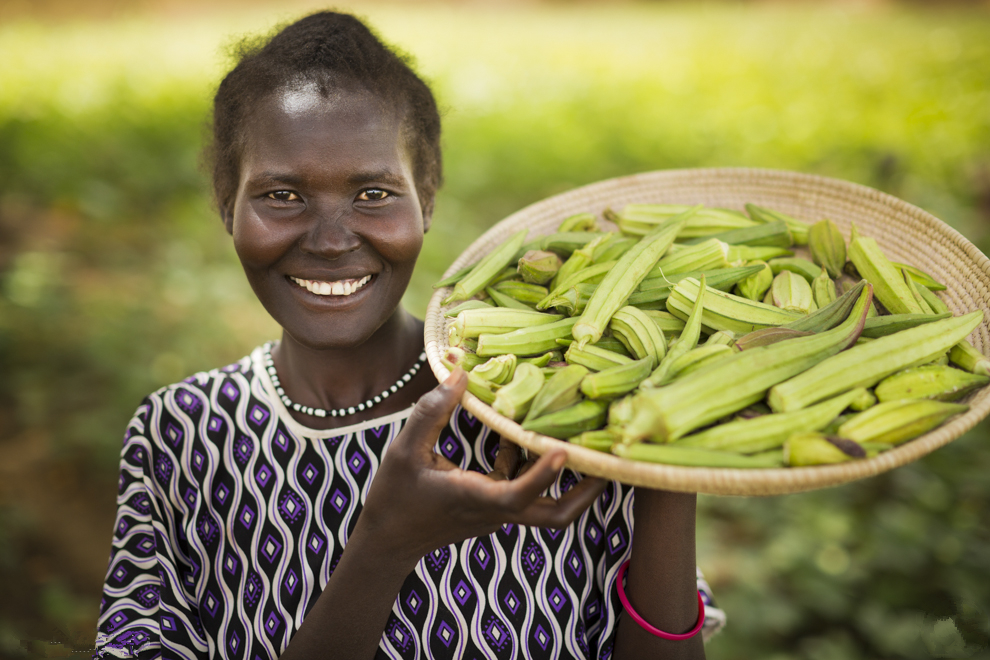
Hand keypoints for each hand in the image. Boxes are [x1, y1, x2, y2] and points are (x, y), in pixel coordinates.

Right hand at [356, 368, 606, 565]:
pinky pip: (525, 489)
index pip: (517, 495)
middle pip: (556, 515)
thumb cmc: (394, 495)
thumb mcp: (405, 449)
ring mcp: (498, 513)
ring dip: (565, 474)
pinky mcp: (495, 508)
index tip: (563, 449)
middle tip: (610, 457)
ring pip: (547, 503)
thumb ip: (432, 411)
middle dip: (587, 491)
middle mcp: (495, 510)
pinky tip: (520, 434)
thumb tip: (462, 373)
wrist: (388, 540)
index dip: (543, 475)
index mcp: (474, 498)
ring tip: (581, 435)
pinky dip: (532, 465)